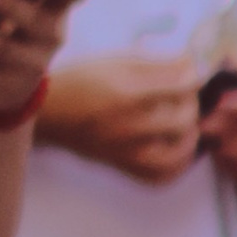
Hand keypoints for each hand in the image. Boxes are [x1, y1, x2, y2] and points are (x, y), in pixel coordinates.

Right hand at [35, 48, 202, 182]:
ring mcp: (125, 150)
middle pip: (183, 119)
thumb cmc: (78, 80)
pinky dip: (176, 166)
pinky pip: (160, 176)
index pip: (180, 86)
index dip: (192, 76)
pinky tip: (175, 150)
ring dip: (189, 136)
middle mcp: (127, 124)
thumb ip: (154, 62)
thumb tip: (189, 63)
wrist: (45, 112)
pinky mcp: (120, 165)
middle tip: (184, 96)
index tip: (188, 72)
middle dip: (192, 104)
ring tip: (185, 125)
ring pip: (178, 152)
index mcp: (125, 92)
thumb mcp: (113, 60)